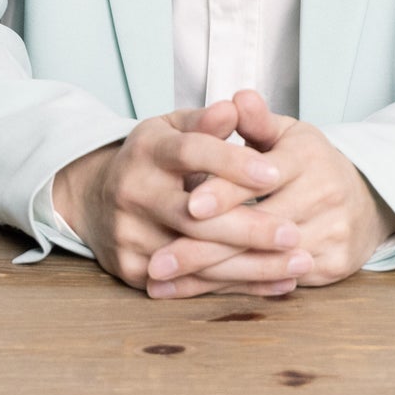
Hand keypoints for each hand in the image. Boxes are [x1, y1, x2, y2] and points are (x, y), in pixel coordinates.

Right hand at [52, 101, 308, 296]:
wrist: (95, 198)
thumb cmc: (153, 158)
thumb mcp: (174, 128)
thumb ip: (207, 122)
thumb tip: (235, 107)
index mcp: (147, 148)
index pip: (191, 152)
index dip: (232, 162)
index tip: (275, 173)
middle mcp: (133, 192)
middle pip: (194, 216)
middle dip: (249, 228)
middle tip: (295, 233)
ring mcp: (129, 235)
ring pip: (197, 258)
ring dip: (252, 266)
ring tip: (299, 262)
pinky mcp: (132, 270)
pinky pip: (192, 284)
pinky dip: (238, 286)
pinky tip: (277, 282)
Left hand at [146, 89, 394, 298]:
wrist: (364, 200)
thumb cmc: (309, 163)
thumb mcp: (286, 134)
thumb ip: (256, 121)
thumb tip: (236, 97)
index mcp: (309, 156)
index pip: (261, 175)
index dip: (224, 191)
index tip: (189, 204)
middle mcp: (325, 194)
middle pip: (258, 225)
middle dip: (205, 246)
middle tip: (157, 261)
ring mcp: (332, 232)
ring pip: (263, 261)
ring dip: (211, 277)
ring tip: (164, 283)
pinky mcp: (334, 265)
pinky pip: (276, 282)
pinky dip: (234, 291)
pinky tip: (194, 293)